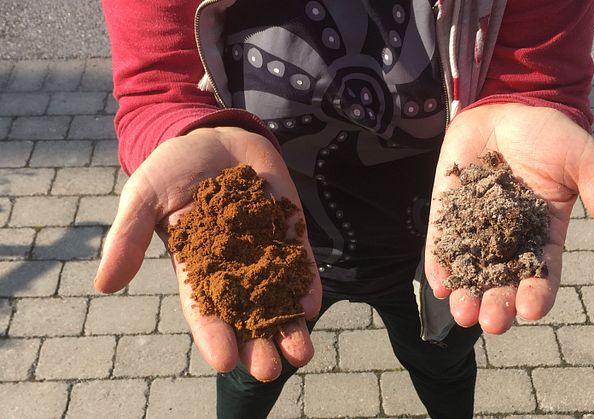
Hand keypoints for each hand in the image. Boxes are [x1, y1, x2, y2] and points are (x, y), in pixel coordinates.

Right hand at [94, 127, 321, 380]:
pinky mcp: (287, 231)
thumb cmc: (172, 167)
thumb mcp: (144, 197)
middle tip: (269, 369)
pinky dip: (305, 284)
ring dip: (289, 326)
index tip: (224, 361)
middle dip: (258, 344)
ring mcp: (263, 251)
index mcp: (195, 268)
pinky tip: (311, 305)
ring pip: (277, 297)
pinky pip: (299, 262)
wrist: (213, 136)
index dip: (212, 335)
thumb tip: (105, 285)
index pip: (203, 309)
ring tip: (301, 354)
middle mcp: (232, 268)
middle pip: (246, 315)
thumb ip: (129, 238)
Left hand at [424, 103, 593, 333]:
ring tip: (463, 312)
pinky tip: (439, 283)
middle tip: (491, 323)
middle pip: (503, 280)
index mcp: (545, 233)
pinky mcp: (449, 210)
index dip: (537, 294)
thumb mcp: (586, 163)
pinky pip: (442, 242)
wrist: (509, 103)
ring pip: (471, 269)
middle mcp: (509, 237)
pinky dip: (440, 263)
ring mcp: (476, 225)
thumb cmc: (551, 133)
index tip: (531, 311)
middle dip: (497, 304)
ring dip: (467, 293)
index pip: (542, 273)